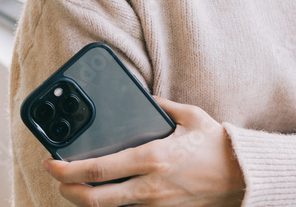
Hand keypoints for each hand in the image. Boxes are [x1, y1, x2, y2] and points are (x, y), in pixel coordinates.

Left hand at [43, 96, 245, 205]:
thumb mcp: (191, 117)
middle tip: (57, 180)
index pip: (98, 169)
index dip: (68, 169)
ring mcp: (156, 205)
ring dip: (89, 199)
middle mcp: (150, 186)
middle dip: (68, 191)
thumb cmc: (218, 146)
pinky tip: (111, 191)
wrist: (244, 177)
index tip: (52, 163)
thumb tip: (144, 99)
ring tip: (79, 185)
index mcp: (153, 158)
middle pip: (94, 200)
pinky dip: (115, 203)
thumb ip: (162, 106)